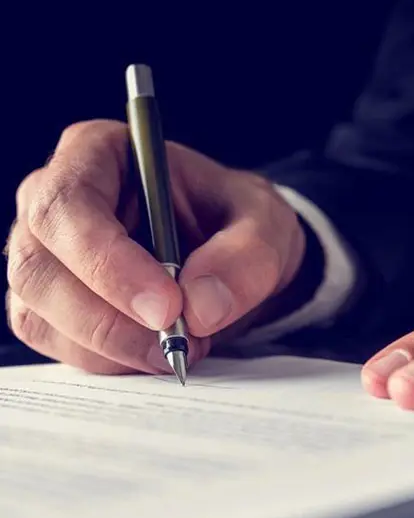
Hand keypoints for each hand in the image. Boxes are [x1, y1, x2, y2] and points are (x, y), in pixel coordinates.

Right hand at [7, 120, 304, 373]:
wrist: (235, 260)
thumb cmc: (239, 223)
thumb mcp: (267, 226)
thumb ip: (246, 258)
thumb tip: (200, 307)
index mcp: (98, 154)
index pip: (68, 203)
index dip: (107, 261)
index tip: (165, 306)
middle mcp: (56, 205)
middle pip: (40, 268)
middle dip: (110, 320)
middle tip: (178, 343)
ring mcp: (46, 260)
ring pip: (42, 315)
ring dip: (113, 348)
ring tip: (180, 347)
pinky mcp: (53, 308)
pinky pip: (60, 347)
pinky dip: (111, 362)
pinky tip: (156, 353)